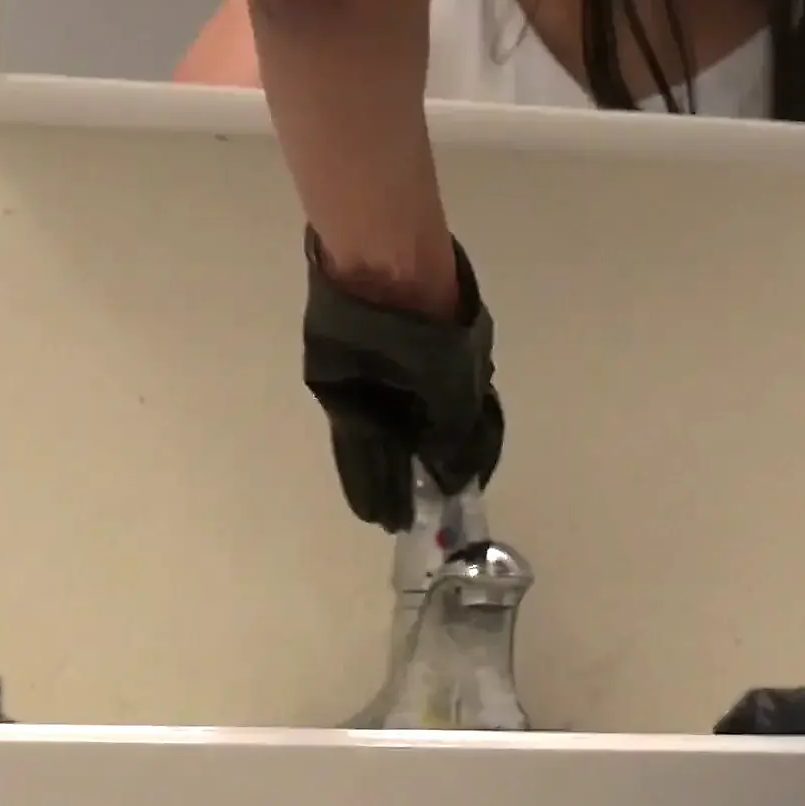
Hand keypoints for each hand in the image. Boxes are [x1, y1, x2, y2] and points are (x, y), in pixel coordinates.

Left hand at [301, 233, 503, 530]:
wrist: (383, 279)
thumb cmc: (433, 331)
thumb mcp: (458, 391)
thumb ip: (456, 441)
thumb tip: (453, 479)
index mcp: (456, 380)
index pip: (463, 438)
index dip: (457, 473)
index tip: (454, 503)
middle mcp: (418, 389)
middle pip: (418, 447)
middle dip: (415, 486)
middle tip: (413, 526)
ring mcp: (380, 392)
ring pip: (386, 450)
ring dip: (387, 488)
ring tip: (389, 522)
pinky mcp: (342, 394)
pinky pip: (354, 444)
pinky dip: (361, 476)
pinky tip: (369, 506)